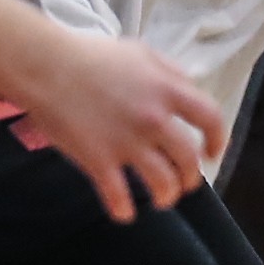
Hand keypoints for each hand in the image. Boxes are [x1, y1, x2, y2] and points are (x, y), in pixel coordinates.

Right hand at [14, 31, 227, 221]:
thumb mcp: (140, 52)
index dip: (218, 140)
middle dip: (190, 178)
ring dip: (165, 197)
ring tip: (160, 199)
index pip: (211, 119)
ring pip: (162, 183)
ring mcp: (126, 142)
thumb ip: (169, 72)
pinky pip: (119, 197)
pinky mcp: (98, 160)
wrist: (45, 65)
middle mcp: (153, 118)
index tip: (211, 153)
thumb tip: (190, 89)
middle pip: (188, 160)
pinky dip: (124, 211)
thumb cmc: (90, 55)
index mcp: (167, 90)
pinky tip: (124, 212)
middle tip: (183, 184)